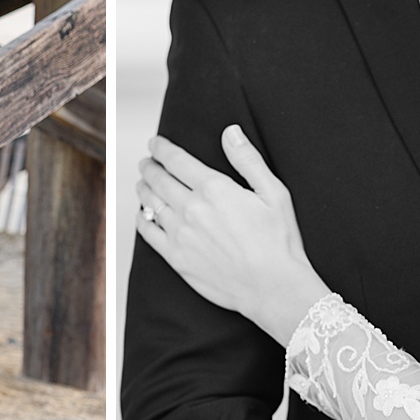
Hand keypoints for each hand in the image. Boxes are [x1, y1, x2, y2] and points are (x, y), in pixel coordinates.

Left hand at [134, 126, 328, 345]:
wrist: (272, 287)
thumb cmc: (278, 242)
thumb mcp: (273, 193)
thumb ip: (248, 160)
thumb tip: (230, 133)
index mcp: (214, 189)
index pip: (176, 160)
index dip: (161, 148)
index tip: (154, 144)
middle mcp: (191, 209)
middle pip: (158, 180)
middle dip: (149, 167)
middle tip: (146, 163)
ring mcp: (181, 235)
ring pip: (150, 204)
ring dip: (143, 189)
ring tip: (142, 183)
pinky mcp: (176, 258)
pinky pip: (148, 234)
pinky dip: (141, 220)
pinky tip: (142, 215)